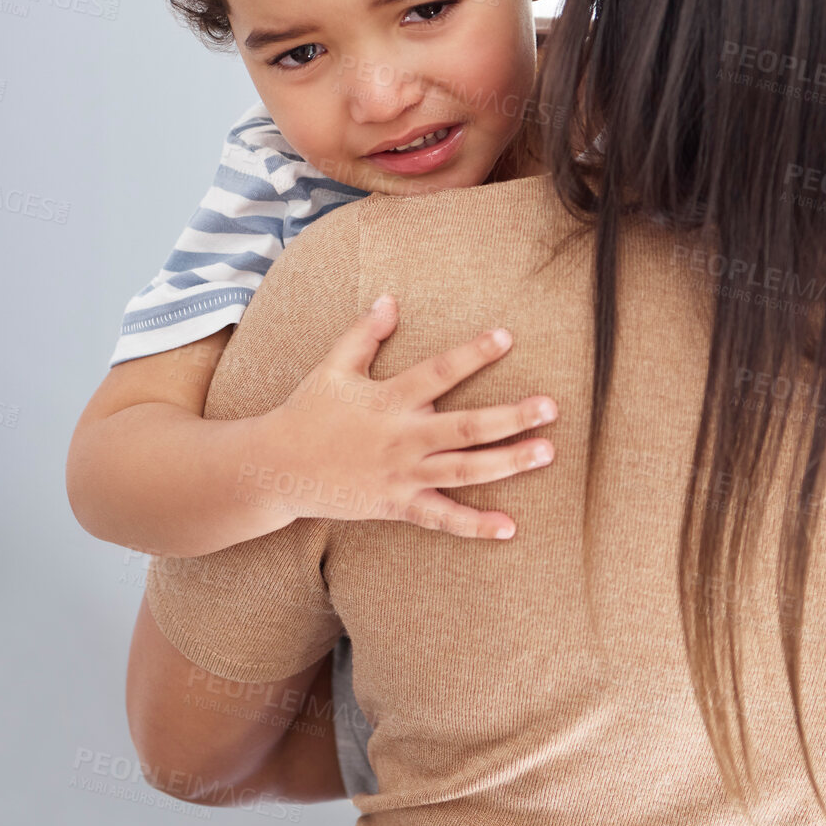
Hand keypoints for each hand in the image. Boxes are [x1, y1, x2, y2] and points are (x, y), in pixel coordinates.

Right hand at [250, 295, 556, 537]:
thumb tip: (390, 299)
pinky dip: (474, 525)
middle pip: (464, 427)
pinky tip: (509, 526)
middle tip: (550, 407)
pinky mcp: (396, 505)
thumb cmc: (308, 412)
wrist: (275, 468)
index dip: (472, 354)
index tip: (506, 336)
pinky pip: (441, 518)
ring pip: (463, 471)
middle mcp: (401, 438)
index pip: (437, 372)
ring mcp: (401, 475)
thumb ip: (364, 334)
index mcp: (388, 399)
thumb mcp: (332, 367)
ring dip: (507, 464)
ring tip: (547, 452)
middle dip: (510, 418)